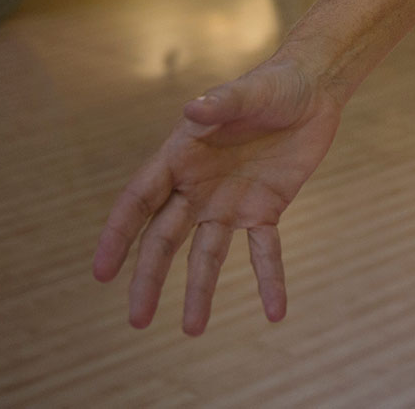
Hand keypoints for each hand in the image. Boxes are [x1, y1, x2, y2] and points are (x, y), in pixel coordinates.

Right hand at [92, 56, 343, 333]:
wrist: (312, 90)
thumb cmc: (270, 85)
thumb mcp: (247, 92)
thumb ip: (220, 103)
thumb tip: (193, 108)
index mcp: (179, 158)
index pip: (139, 202)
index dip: (118, 236)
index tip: (102, 272)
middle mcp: (197, 187)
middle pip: (165, 240)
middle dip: (149, 278)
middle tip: (137, 320)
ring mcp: (230, 202)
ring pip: (207, 255)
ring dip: (200, 291)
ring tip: (194, 330)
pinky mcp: (265, 208)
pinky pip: (264, 251)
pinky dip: (270, 280)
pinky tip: (275, 311)